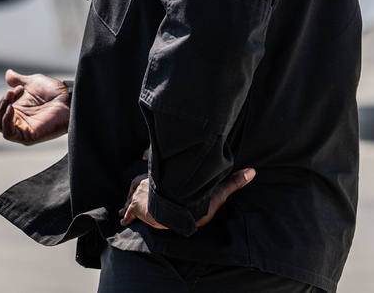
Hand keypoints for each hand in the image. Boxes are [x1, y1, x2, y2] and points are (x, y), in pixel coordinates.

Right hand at [0, 70, 69, 144]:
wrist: (69, 96)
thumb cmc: (54, 91)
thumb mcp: (31, 82)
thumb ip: (17, 80)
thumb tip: (8, 74)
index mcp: (12, 112)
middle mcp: (14, 124)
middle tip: (16, 89)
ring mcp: (20, 132)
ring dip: (2, 107)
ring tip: (15, 95)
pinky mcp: (28, 137)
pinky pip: (8, 131)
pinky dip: (6, 118)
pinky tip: (13, 107)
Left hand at [119, 166, 255, 228]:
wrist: (171, 213)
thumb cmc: (193, 203)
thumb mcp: (215, 194)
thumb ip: (232, 183)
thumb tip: (252, 171)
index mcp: (168, 175)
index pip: (158, 164)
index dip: (152, 159)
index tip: (145, 155)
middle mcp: (153, 182)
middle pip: (142, 179)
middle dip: (139, 184)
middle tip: (136, 187)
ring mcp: (142, 194)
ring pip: (133, 193)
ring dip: (130, 198)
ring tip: (126, 204)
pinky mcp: (137, 208)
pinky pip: (129, 211)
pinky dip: (126, 214)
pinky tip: (122, 218)